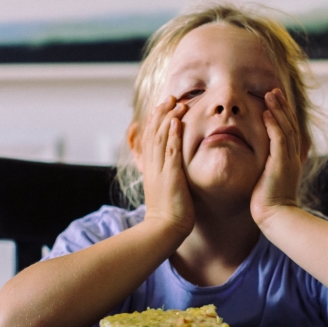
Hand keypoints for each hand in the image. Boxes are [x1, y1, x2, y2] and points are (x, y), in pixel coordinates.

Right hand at [140, 97, 194, 237]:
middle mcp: (153, 166)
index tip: (163, 106)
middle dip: (161, 113)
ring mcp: (160, 171)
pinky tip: (177, 122)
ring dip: (168, 118)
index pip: (151, 139)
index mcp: (151, 168)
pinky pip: (170, 152)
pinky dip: (172, 136)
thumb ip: (165, 175)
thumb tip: (170, 168)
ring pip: (161, 138)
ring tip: (176, 102)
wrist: (165, 229)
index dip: (155, 120)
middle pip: (153, 134)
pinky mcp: (170, 177)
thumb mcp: (164, 189)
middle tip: (170, 97)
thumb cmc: (168, 213)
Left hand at [250, 88, 303, 229]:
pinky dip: (274, 124)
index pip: (288, 132)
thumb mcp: (269, 183)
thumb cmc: (269, 205)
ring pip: (285, 128)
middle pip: (289, 125)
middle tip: (274, 91)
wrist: (277, 218)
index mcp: (290, 161)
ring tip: (270, 94)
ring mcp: (288, 160)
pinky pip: (279, 139)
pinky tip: (267, 113)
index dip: (282, 116)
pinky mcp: (281, 164)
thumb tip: (260, 166)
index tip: (274, 102)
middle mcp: (292, 158)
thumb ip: (267, 170)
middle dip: (282, 107)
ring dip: (278, 110)